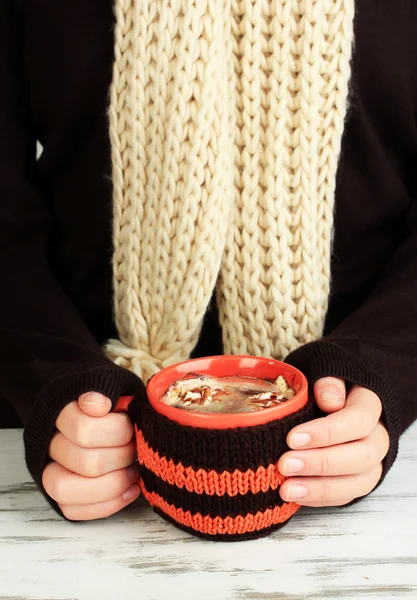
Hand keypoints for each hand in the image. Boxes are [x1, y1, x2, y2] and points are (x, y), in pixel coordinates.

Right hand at [42, 392, 139, 519]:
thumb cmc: (110, 400)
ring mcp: (50, 469)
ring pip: (68, 490)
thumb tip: (99, 404)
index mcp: (61, 410)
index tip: (130, 420)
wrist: (97, 412)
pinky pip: (73, 511)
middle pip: (86, 462)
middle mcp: (49, 441)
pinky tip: (131, 489)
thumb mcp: (111, 384)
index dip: (117, 430)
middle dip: (123, 457)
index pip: (84, 429)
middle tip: (137, 447)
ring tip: (134, 471)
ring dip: (113, 484)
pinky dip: (108, 504)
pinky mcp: (60, 494)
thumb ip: (106, 389)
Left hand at [278, 378, 389, 505]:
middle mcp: (377, 436)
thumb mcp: (324, 370)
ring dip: (320, 488)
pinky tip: (295, 495)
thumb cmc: (323, 384)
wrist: (329, 398)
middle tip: (285, 464)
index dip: (326, 433)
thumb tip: (329, 400)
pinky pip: (347, 496)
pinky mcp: (358, 479)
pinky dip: (320, 498)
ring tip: (287, 489)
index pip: (358, 421)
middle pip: (362, 456)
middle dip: (321, 463)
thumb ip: (328, 381)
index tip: (292, 438)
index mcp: (370, 405)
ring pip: (358, 482)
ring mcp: (370, 461)